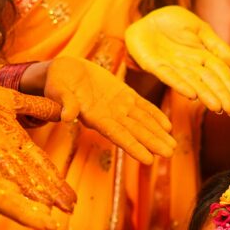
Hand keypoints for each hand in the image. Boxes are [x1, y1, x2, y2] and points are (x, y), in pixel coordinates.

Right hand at [44, 56, 174, 164]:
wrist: (65, 70)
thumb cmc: (57, 82)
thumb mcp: (57, 90)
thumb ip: (65, 103)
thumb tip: (67, 117)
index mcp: (94, 118)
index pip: (117, 135)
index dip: (133, 147)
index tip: (148, 159)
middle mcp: (109, 116)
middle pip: (135, 131)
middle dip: (152, 142)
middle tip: (170, 154)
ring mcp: (118, 106)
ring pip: (142, 121)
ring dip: (157, 133)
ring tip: (172, 146)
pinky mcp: (123, 94)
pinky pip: (142, 106)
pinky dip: (155, 115)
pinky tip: (167, 126)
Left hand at [125, 5, 229, 113]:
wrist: (148, 19)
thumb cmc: (174, 24)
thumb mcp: (200, 29)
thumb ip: (217, 45)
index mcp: (202, 56)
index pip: (219, 71)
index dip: (229, 84)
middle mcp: (189, 65)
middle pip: (208, 81)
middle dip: (220, 95)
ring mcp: (173, 66)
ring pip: (192, 82)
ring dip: (204, 95)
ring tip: (216, 107)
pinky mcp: (154, 65)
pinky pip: (169, 76)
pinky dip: (180, 85)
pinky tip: (191, 94)